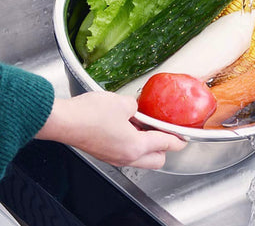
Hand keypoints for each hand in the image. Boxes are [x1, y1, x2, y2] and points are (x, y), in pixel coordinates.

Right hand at [35, 92, 186, 168]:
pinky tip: (128, 127)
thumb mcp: (122, 103)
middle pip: (157, 160)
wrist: (63, 121)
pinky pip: (127, 154)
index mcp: (136, 146)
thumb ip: (136, 106)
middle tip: (166, 131)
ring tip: (146, 126)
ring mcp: (114, 158)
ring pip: (141, 159)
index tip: (183, 137)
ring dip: (148, 146)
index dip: (178, 139)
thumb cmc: (90, 114)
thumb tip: (136, 108)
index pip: (165, 144)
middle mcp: (127, 157)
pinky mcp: (104, 154)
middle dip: (165, 147)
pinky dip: (133, 144)